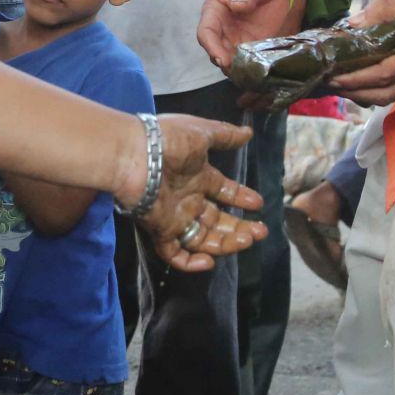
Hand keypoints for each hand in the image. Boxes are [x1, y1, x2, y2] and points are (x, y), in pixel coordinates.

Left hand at [137, 114, 266, 271]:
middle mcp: (187, 199)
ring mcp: (174, 217)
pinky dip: (190, 262)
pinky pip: (174, 254)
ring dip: (225, 243)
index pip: (223, 191)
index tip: (258, 204)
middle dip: (239, 227)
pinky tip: (209, 261)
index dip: (241, 198)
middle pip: (217, 220)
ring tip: (246, 240)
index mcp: (197, 176)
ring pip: (202, 239)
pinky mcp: (160, 231)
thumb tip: (248, 133)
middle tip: (259, 232)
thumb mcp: (202, 132)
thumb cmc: (169, 141)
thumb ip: (225, 135)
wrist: (135, 155)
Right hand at [196, 0, 301, 70]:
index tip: (222, 59)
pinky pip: (247, 59)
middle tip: (237, 71)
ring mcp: (236, 37)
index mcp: (215, 10)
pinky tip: (258, 71)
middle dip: (224, 62)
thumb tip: (238, 6)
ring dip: (236, 68)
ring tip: (247, 74)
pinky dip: (250, 67)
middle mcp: (222, 27)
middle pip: (216, 50)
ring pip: (230, 58)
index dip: (211, 47)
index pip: (206, 32)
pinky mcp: (252, 43)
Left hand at [332, 0, 394, 107]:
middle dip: (354, 92)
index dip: (357, 79)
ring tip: (340, 85)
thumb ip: (382, 11)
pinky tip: (360, 80)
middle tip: (328, 84)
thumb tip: (352, 25)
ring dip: (364, 94)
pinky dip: (377, 89)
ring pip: (390, 97)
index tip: (333, 77)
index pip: (383, 75)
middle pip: (384, 94)